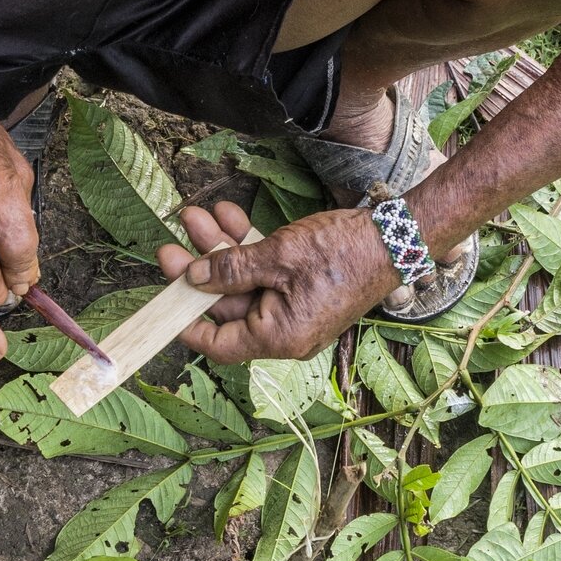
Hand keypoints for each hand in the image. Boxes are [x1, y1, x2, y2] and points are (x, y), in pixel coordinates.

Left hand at [156, 199, 396, 363]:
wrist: (396, 237)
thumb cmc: (342, 252)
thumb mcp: (278, 255)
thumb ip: (232, 268)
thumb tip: (193, 276)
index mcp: (278, 337)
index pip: (218, 344)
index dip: (187, 324)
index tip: (165, 301)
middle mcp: (285, 331)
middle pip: (227, 306)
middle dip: (200, 268)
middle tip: (172, 242)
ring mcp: (295, 309)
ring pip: (244, 283)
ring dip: (221, 250)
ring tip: (196, 216)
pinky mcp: (303, 289)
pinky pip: (267, 274)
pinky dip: (248, 249)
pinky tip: (229, 217)